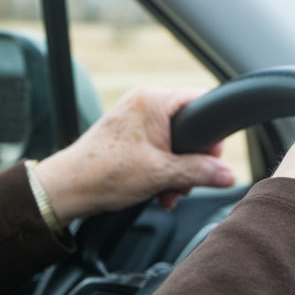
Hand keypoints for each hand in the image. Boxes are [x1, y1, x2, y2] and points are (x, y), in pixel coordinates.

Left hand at [35, 87, 234, 224]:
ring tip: (169, 192)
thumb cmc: (104, 173)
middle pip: (188, 127)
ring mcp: (135, 118)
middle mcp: (144, 103)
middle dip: (192, 161)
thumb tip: (229, 174)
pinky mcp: (129, 133)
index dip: (212, 132)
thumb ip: (200, 172)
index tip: (214, 157)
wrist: (66, 189)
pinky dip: (163, 168)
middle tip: (187, 182)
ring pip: (174, 141)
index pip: (200, 102)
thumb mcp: (161, 174)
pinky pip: (158, 147)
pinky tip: (159, 189)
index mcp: (152, 101)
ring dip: (177, 170)